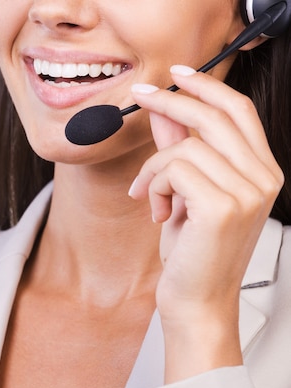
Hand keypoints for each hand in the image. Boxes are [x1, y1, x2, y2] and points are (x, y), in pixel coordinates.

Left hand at [128, 65, 283, 382]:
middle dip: (169, 102)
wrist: (196, 300)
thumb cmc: (192, 251)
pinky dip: (153, 185)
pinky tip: (158, 212)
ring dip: (153, 170)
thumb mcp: (184, 192)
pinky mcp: (223, 206)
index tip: (175, 74)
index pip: (239, 111)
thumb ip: (177, 149)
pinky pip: (173, 169)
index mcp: (261, 171)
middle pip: (214, 116)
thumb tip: (163, 112)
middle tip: (137, 97)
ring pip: (184, 147)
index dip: (207, 86)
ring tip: (151, 198)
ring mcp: (248, 192)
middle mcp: (263, 178)